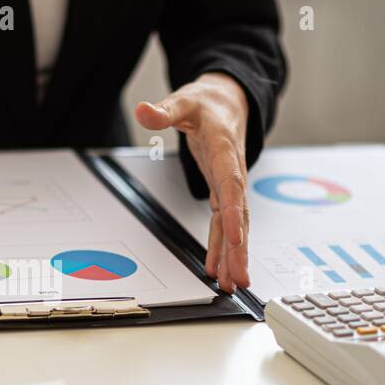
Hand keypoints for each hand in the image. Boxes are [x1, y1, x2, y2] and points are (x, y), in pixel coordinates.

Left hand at [135, 72, 250, 292]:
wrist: (227, 102)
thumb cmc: (206, 104)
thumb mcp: (183, 101)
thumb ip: (164, 110)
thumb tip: (144, 111)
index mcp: (225, 150)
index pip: (232, 185)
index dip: (235, 213)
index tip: (237, 239)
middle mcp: (232, 172)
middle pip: (239, 215)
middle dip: (240, 249)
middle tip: (240, 278)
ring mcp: (229, 185)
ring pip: (235, 225)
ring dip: (234, 256)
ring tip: (234, 284)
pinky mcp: (223, 193)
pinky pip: (224, 224)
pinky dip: (222, 247)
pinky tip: (219, 270)